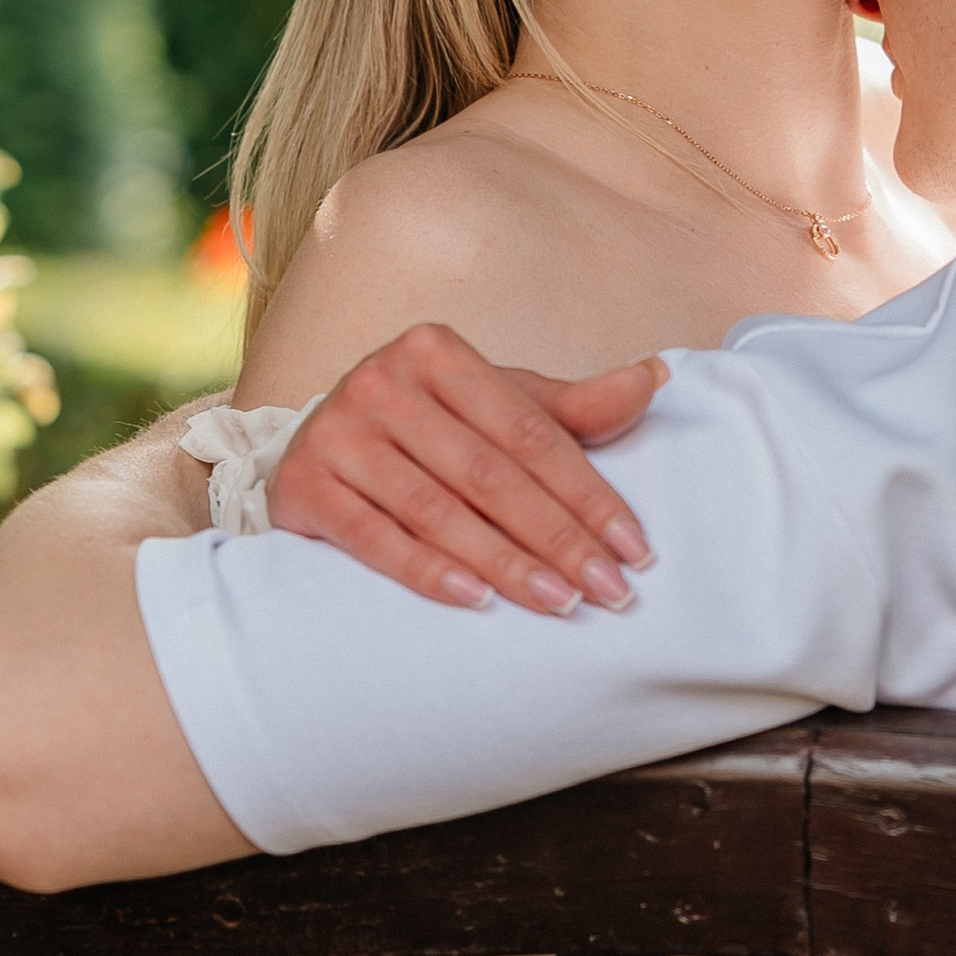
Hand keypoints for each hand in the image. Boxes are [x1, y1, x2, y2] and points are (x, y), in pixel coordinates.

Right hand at [267, 324, 665, 615]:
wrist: (312, 447)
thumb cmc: (423, 427)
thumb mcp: (491, 404)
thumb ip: (568, 406)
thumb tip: (652, 378)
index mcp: (436, 351)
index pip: (531, 432)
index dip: (589, 493)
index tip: (635, 549)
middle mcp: (381, 382)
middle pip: (489, 474)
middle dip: (558, 538)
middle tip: (609, 592)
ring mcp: (337, 433)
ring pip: (437, 510)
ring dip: (505, 564)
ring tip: (561, 604)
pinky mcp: (302, 487)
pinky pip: (375, 539)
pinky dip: (428, 572)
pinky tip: (478, 602)